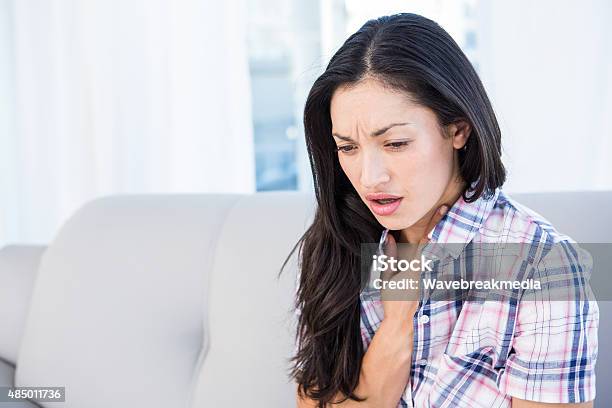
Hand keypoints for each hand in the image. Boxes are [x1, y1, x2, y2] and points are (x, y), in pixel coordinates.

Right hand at [380, 204, 448, 323]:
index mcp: (415, 266)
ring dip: (444, 237)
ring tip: (448, 220)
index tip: (443, 208)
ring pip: (440, 253)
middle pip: (438, 242)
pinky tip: (446, 246)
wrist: (403, 323)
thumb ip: (389, 256)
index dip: (434, 222)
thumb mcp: (386, 277)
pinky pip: (439, 264)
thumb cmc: (392, 301)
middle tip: (448, 206)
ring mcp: (433, 277)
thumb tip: (390, 237)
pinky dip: (442, 254)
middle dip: (442, 224)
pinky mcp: (435, 284)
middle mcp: (427, 270)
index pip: (427, 239)